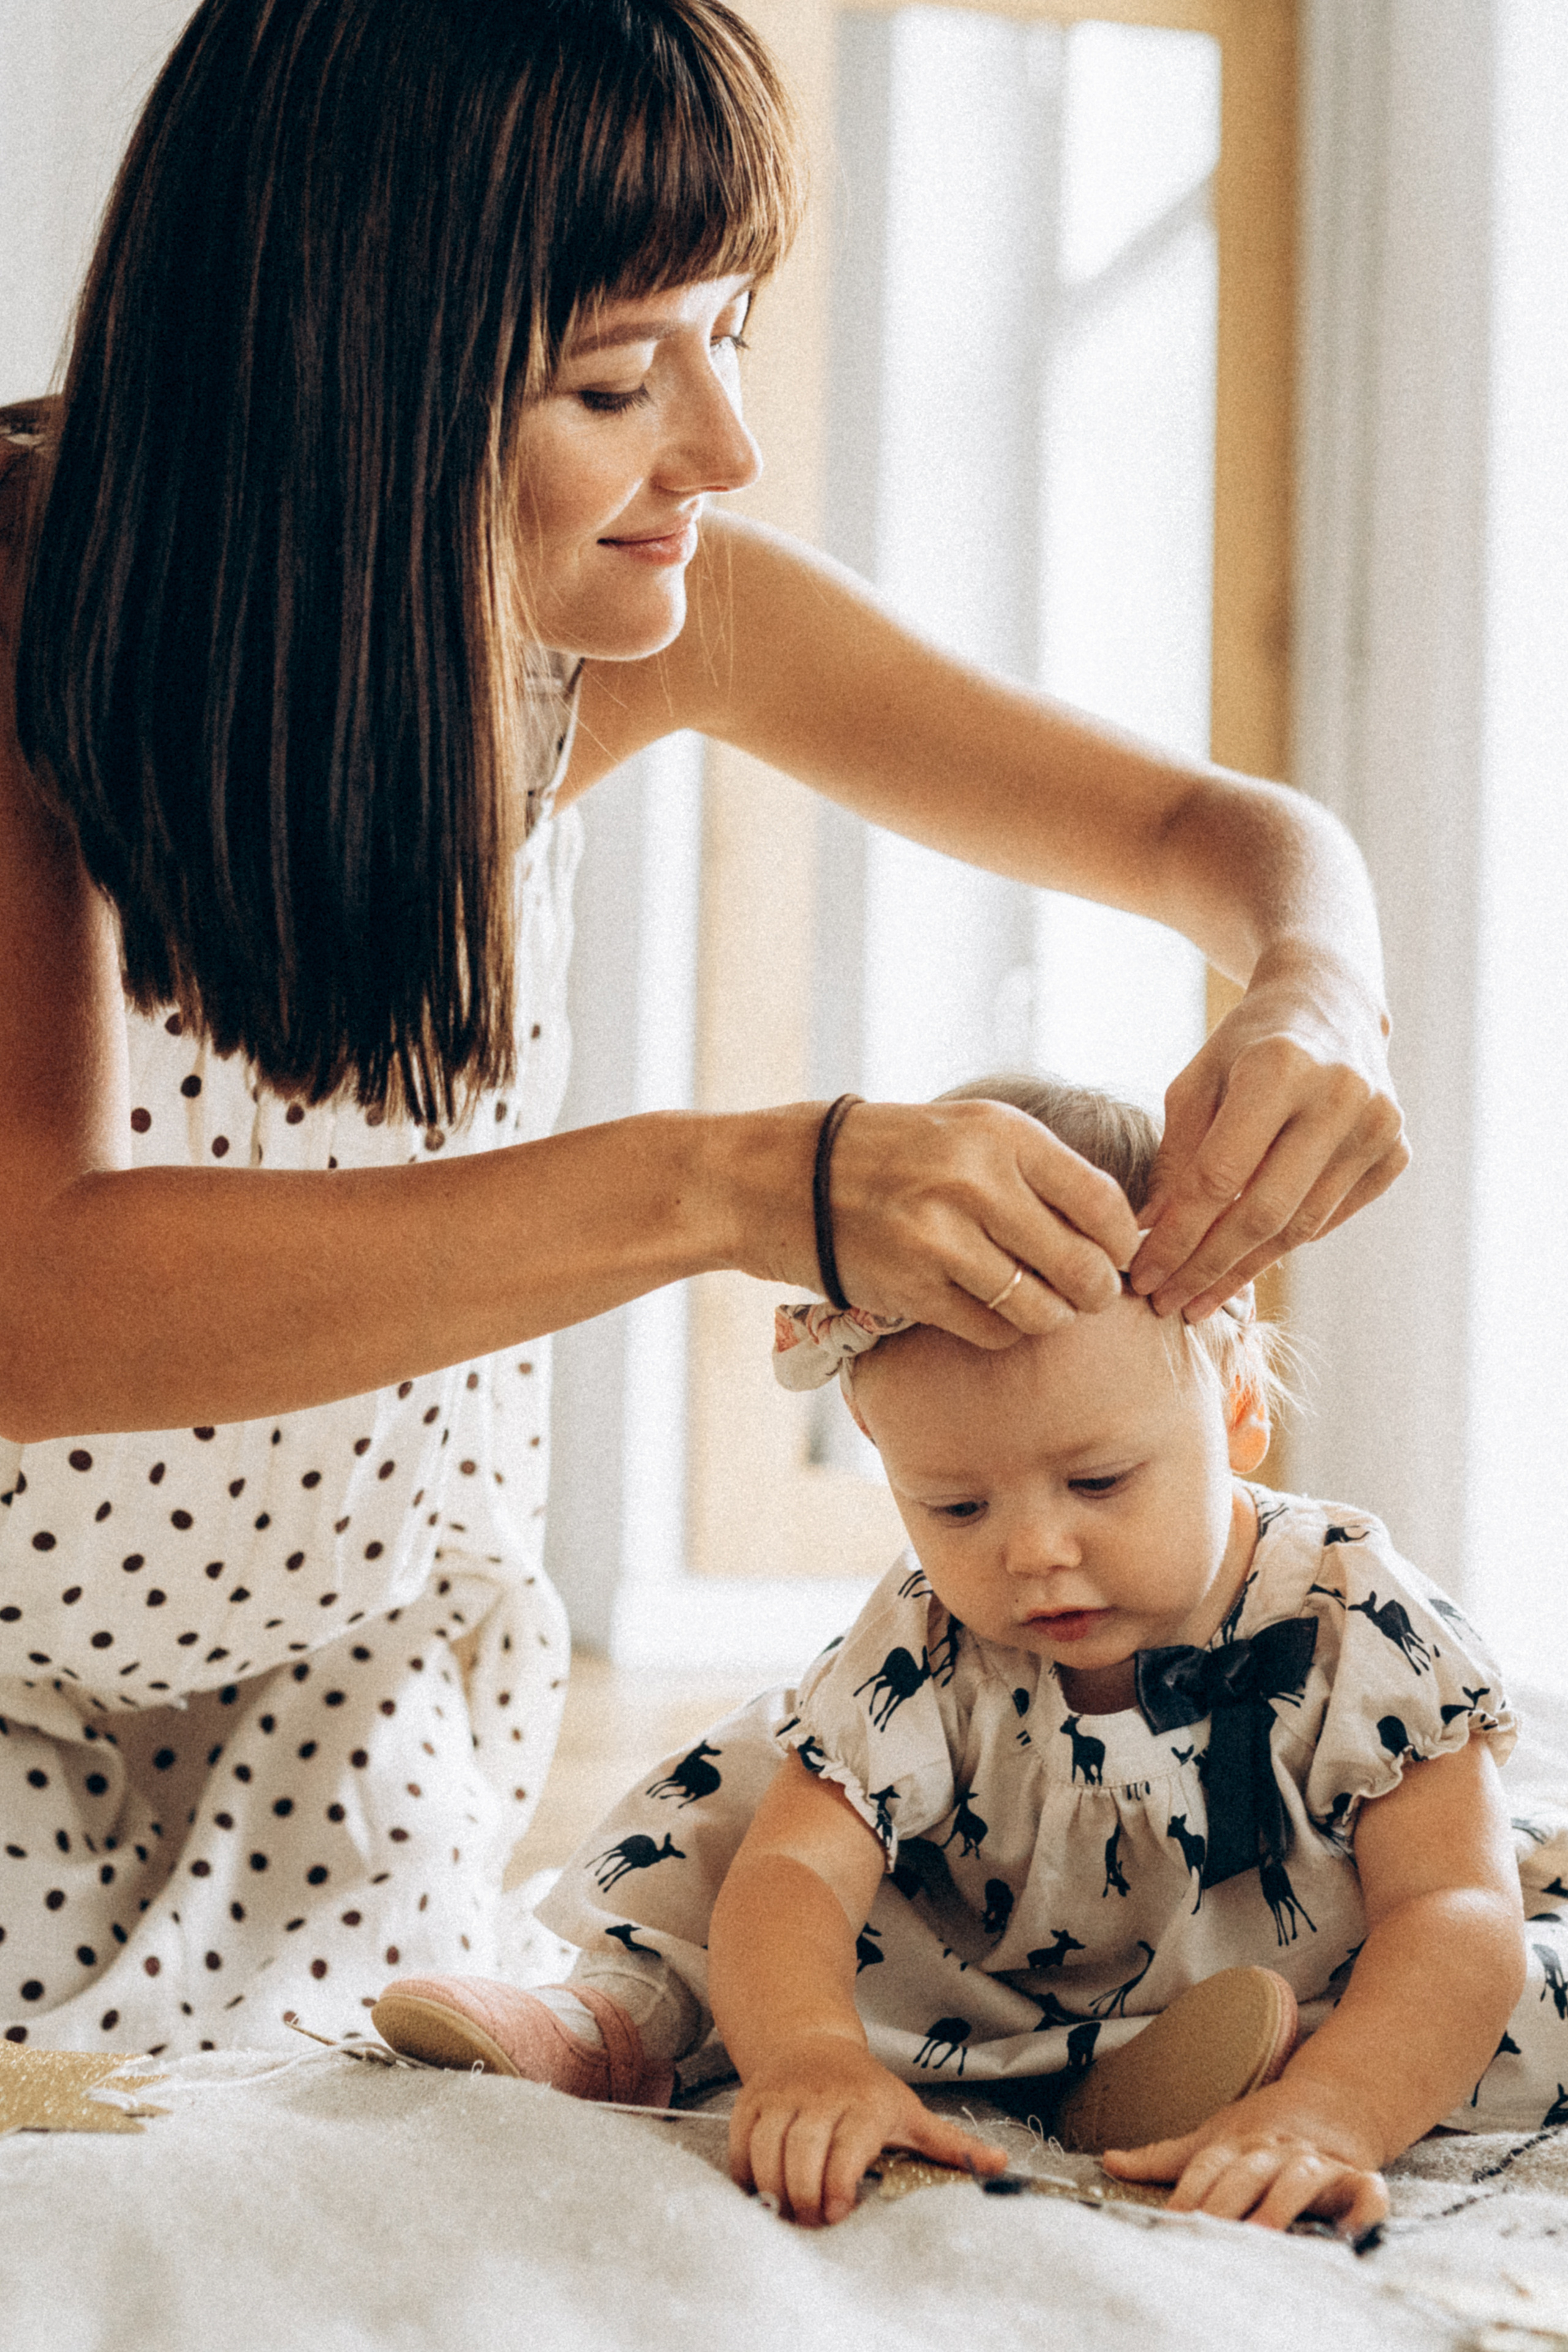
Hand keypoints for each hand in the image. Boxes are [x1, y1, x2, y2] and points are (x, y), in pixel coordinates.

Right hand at [728, 2031, 1006, 2225]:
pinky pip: (739, 2145)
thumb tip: (998, 2164)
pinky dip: (745, 2174)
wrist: (811, 2041)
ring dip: (773, 2190)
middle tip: (811, 2221)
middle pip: (801, 2155)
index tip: (838, 2213)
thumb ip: (948, 2143)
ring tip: (787, 2210)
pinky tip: (762, 2190)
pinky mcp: (751, 2101)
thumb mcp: (910, 2111)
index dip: (836, 2187)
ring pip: (766, 2150)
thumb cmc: (866, 2088)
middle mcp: (820, 2098)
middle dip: (802, 2198)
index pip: (844, 2151)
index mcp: (864, 2105)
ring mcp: (782, 2097)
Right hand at [824, 1097, 1143, 1348]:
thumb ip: (1044, 1172)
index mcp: (1002, 1134)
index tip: (1118, 1255)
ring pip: (1042, 1309)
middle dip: (1097, 1291)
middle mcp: (975, 1183)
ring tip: (1040, 1302)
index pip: (1101, 1203)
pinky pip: (995, 1332)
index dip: (1123, 1243)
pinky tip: (988, 1309)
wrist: (793, 1178)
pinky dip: (1003, 1330)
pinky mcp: (914, 1289)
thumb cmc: (903, 1154)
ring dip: (1052, 1316)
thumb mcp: (975, 1132)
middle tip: (1090, 1293)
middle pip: (1081, 1266)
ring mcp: (941, 1239)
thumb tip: (1121, 1234)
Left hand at [1101, 2079, 1388, 2235]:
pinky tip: (1350, 2232)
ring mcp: (1317, 2160)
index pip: (1210, 2164)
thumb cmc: (1262, 2131)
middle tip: (1209, 2232)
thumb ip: (1164, 2157)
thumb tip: (1108, 2160)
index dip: (1189, 2191)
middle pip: (1248, 2171)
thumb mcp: (1214, 2138)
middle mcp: (1275, 2148)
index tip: (1170, 2222)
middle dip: (1227, 2202)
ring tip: (1264, 2235)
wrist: (1334, 2101)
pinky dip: (1364, 2209)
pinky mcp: (1357, 2175)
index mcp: (1238, 2141)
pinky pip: (1367, 2191)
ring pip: (1300, 2176)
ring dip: (1282, 2202)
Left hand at [1128, 945, 1408, 1319]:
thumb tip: (1151, 1235)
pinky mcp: (1397, 1150)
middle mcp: (1339, 1095)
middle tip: (1165, 1304)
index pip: (1218, 1177)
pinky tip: (1244, 1264)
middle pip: (1263, 1212)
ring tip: (1196, 1299)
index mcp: (1279, 1067)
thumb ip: (1175, 1159)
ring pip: (1300, 1226)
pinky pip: (1330, 1218)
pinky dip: (1284, 1244)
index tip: (1140, 1274)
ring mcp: (1378, 1125)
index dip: (1176, 1236)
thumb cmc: (1245, 1047)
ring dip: (1243, 1270)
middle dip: (1206, 1268)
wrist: (1330, 1005)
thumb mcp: (1197, 1084)